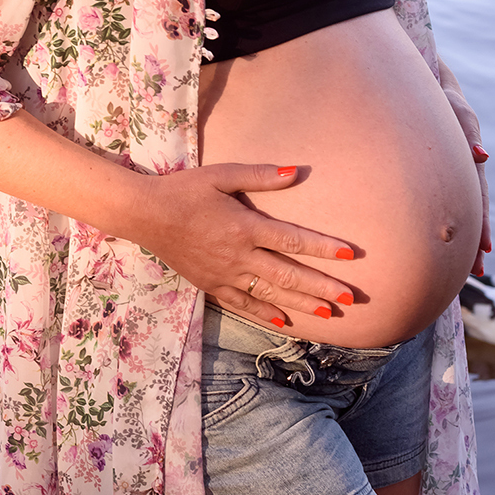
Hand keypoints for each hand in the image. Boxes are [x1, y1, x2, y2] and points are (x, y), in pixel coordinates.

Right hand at [132, 162, 353, 326]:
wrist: (145, 215)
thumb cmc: (185, 190)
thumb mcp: (221, 175)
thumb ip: (260, 175)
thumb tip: (297, 172)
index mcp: (245, 227)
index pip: (292, 239)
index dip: (322, 248)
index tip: (349, 254)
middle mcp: (238, 255)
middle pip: (287, 275)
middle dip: (321, 287)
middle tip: (350, 298)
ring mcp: (224, 274)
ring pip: (270, 295)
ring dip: (301, 305)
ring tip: (328, 313)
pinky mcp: (211, 284)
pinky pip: (242, 304)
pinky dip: (264, 314)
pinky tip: (284, 322)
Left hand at [437, 59, 491, 275]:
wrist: (425, 86)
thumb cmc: (442, 99)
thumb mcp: (456, 112)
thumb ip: (469, 132)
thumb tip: (482, 156)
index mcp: (470, 161)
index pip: (477, 198)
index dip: (480, 224)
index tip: (483, 251)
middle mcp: (461, 172)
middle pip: (471, 212)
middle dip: (473, 241)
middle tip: (475, 271)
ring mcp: (448, 174)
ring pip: (457, 210)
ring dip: (461, 238)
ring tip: (465, 268)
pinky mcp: (433, 175)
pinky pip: (440, 201)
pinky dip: (445, 221)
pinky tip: (440, 241)